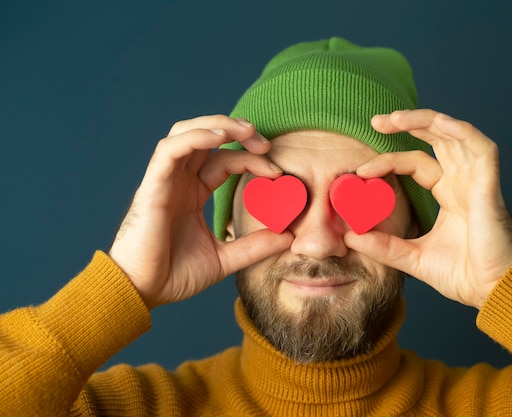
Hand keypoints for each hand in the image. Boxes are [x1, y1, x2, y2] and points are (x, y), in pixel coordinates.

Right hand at [109, 115, 293, 308]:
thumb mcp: (226, 258)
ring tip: (247, 130)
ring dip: (219, 125)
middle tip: (266, 143)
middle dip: (238, 131)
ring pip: (187, 132)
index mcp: (193, 192)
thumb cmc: (174, 275)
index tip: (278, 174)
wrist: (141, 293)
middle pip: (207, 137)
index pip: (225, 161)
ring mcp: (165, 181)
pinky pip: (170, 149)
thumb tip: (289, 237)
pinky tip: (220, 137)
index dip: (251, 160)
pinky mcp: (152, 186)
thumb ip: (255, 246)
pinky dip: (195, 137)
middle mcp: (179, 181)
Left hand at [344, 110, 511, 308]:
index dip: (389, 161)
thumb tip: (349, 237)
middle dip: (407, 125)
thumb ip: (383, 246)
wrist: (493, 293)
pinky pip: (482, 148)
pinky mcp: (489, 187)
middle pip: (436, 140)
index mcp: (449, 194)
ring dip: (426, 121)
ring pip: (455, 135)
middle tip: (376, 121)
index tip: (361, 172)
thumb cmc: (464, 276)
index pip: (416, 164)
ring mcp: (477, 182)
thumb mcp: (412, 257)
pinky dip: (461, 131)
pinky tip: (438, 123)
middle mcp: (463, 182)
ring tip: (393, 119)